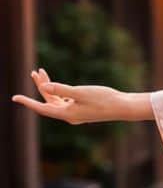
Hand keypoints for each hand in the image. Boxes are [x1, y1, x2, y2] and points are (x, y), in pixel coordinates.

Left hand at [11, 68, 147, 123]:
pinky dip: (57, 91)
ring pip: (55, 100)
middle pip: (47, 102)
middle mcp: (69, 115)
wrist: (122, 107)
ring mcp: (75, 112)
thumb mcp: (81, 92)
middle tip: (34, 72)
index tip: (14, 98)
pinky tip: (56, 83)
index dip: (27, 102)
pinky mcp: (81, 108)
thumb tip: (44, 87)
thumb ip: (62, 89)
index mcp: (67, 114)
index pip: (42, 108)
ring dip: (48, 87)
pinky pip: (63, 100)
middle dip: (39, 87)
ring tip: (41, 72)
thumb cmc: (104, 99)